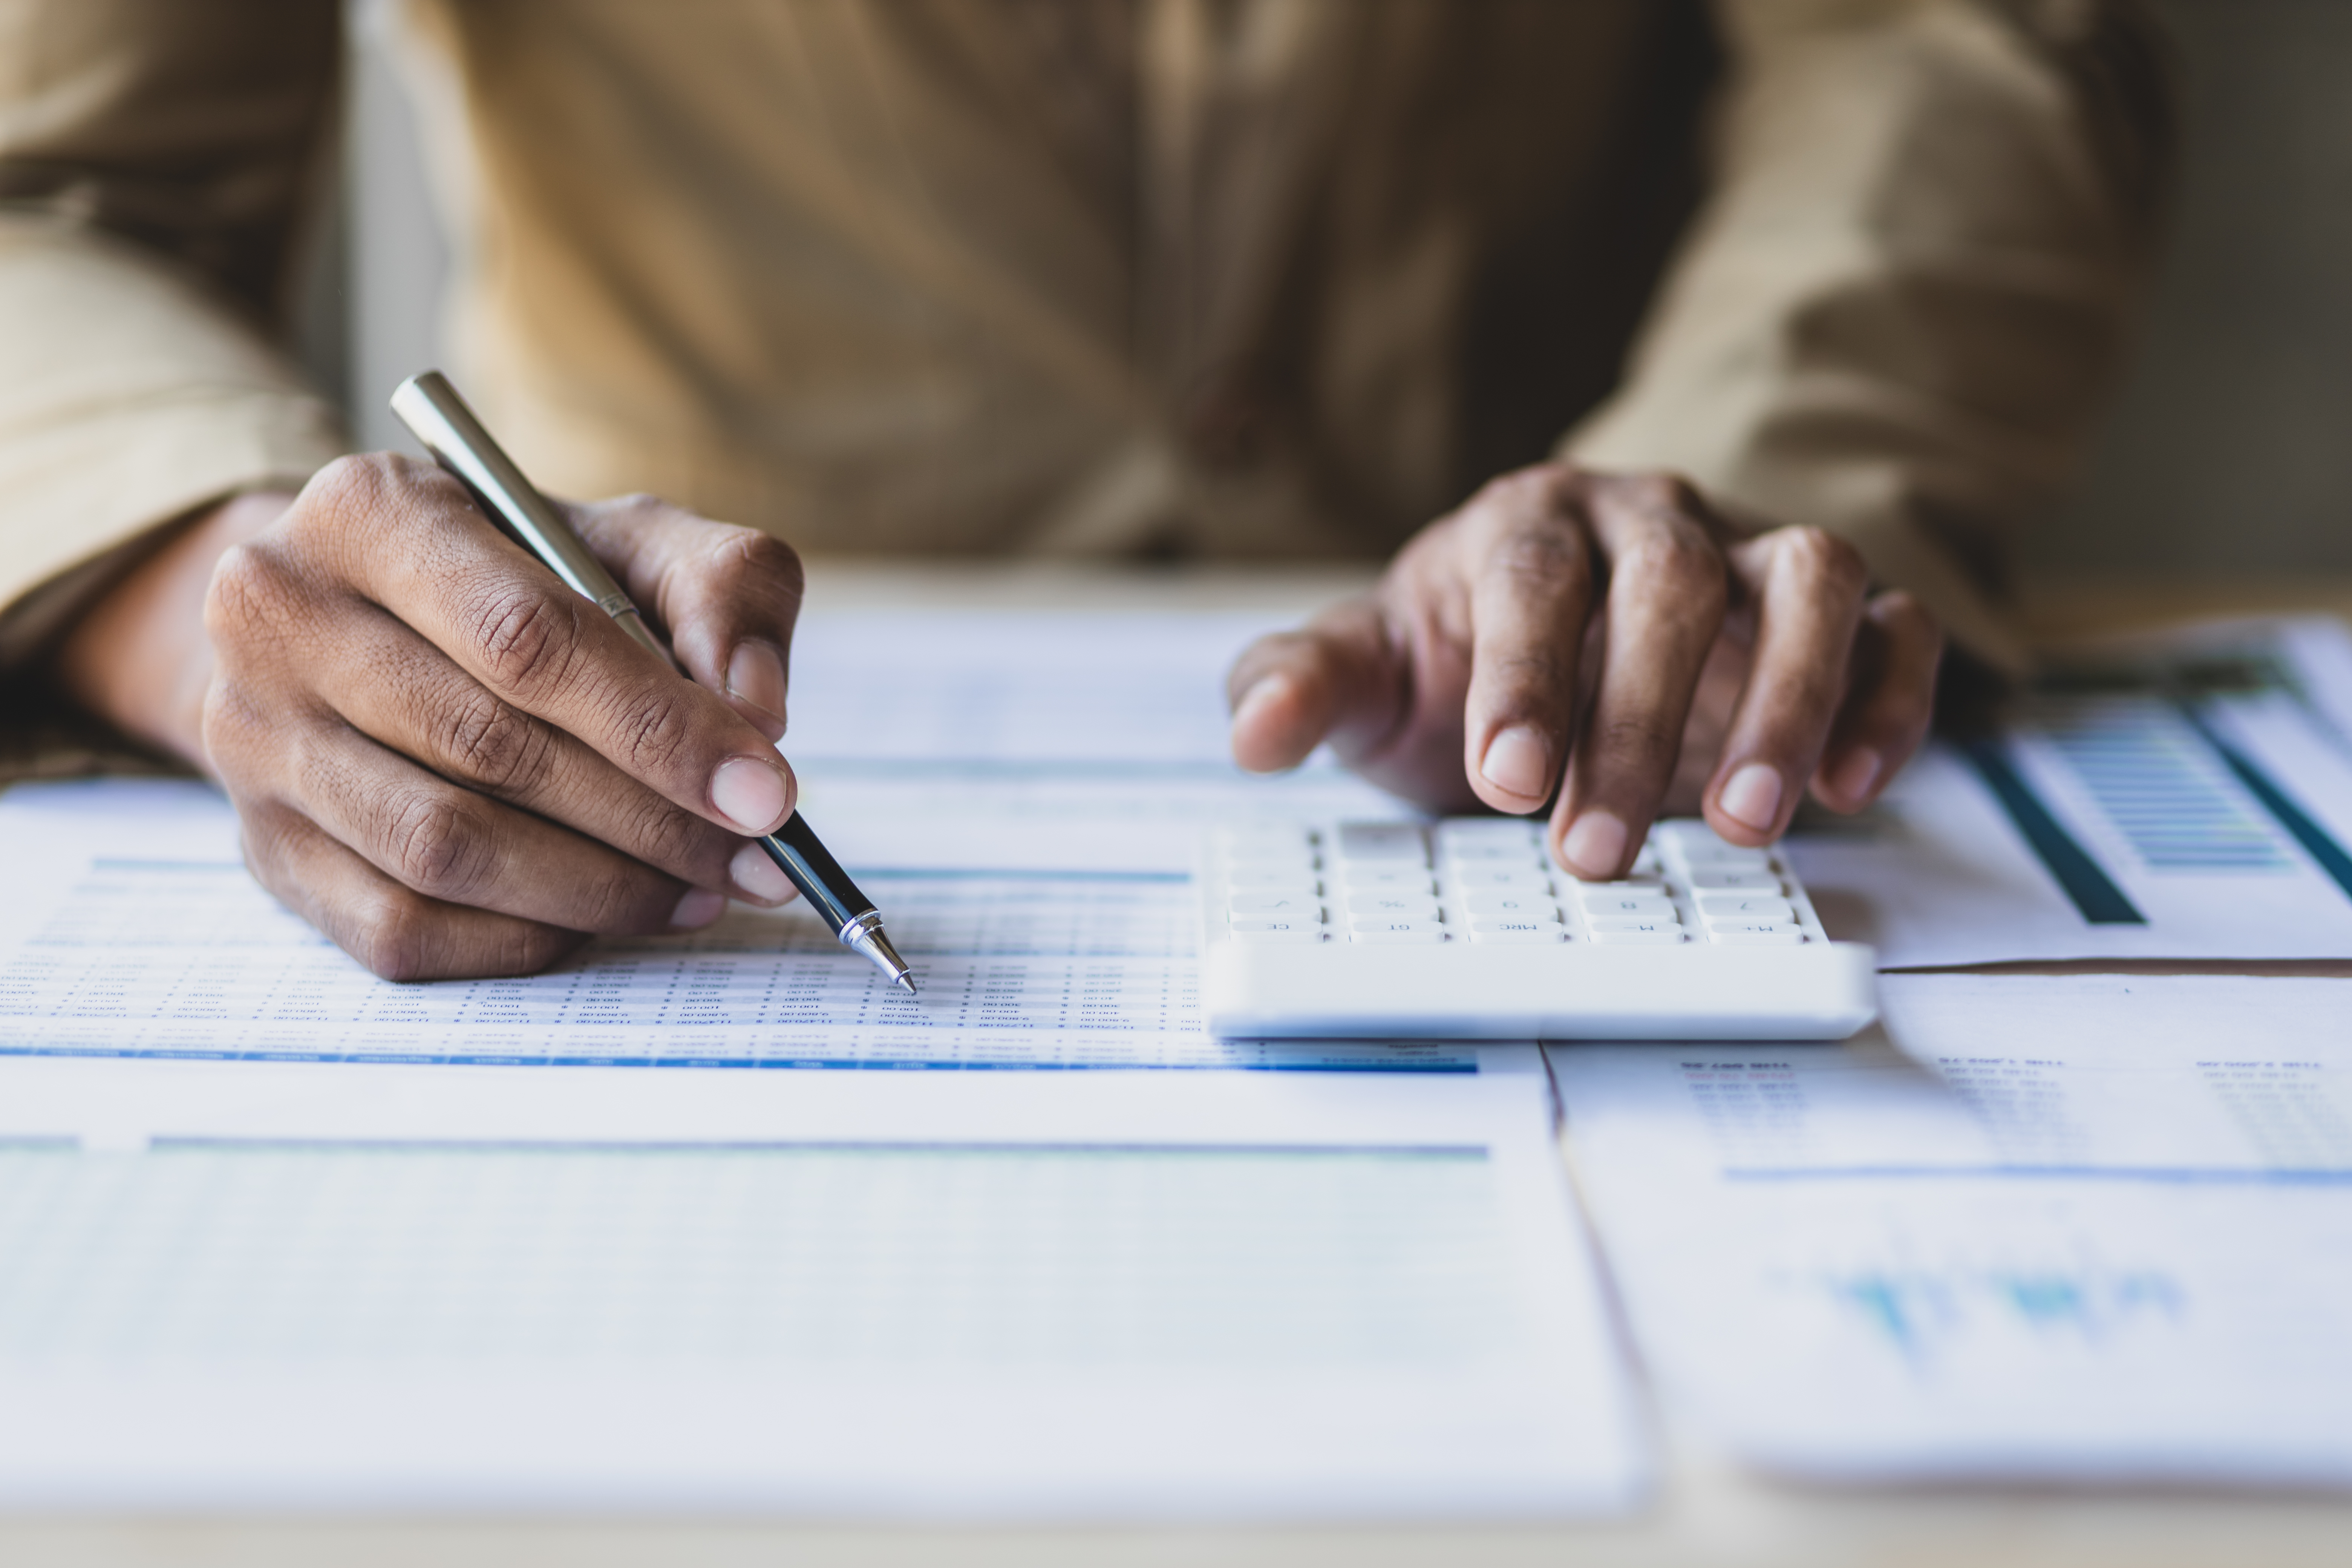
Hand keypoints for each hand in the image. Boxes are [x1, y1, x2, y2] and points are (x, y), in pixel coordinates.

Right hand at [55, 455, 809, 979]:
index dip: (662, 730)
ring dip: (597, 889)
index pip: (529, 641)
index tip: (768, 795)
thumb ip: (722, 589)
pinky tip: (601, 920)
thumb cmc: (522, 577)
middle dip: (651, 820)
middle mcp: (281, 617)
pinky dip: (520, 940)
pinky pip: (399, 929)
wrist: (368, 615)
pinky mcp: (264, 848)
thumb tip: (756, 712)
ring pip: (444, 851)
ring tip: (698, 891)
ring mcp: (256, 742)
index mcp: (371, 510)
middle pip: (491, 751)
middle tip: (755, 860)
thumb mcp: (632, 542)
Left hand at [1225, 463, 1940, 877]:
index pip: (1534, 574)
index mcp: (1526, 524)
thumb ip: (1307, 686)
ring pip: (1807, 580)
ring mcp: (1752, 558)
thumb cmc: (1459, 666)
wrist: (1548, 658)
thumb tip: (1253, 732)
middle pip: (1670, 582)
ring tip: (1745, 826)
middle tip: (1591, 855)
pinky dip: (1886, 701)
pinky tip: (1848, 790)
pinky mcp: (1835, 616)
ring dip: (1786, 699)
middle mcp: (1650, 520)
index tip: (1507, 785)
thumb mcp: (1373, 677)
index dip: (1525, 676)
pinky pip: (1893, 628)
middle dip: (1637, 719)